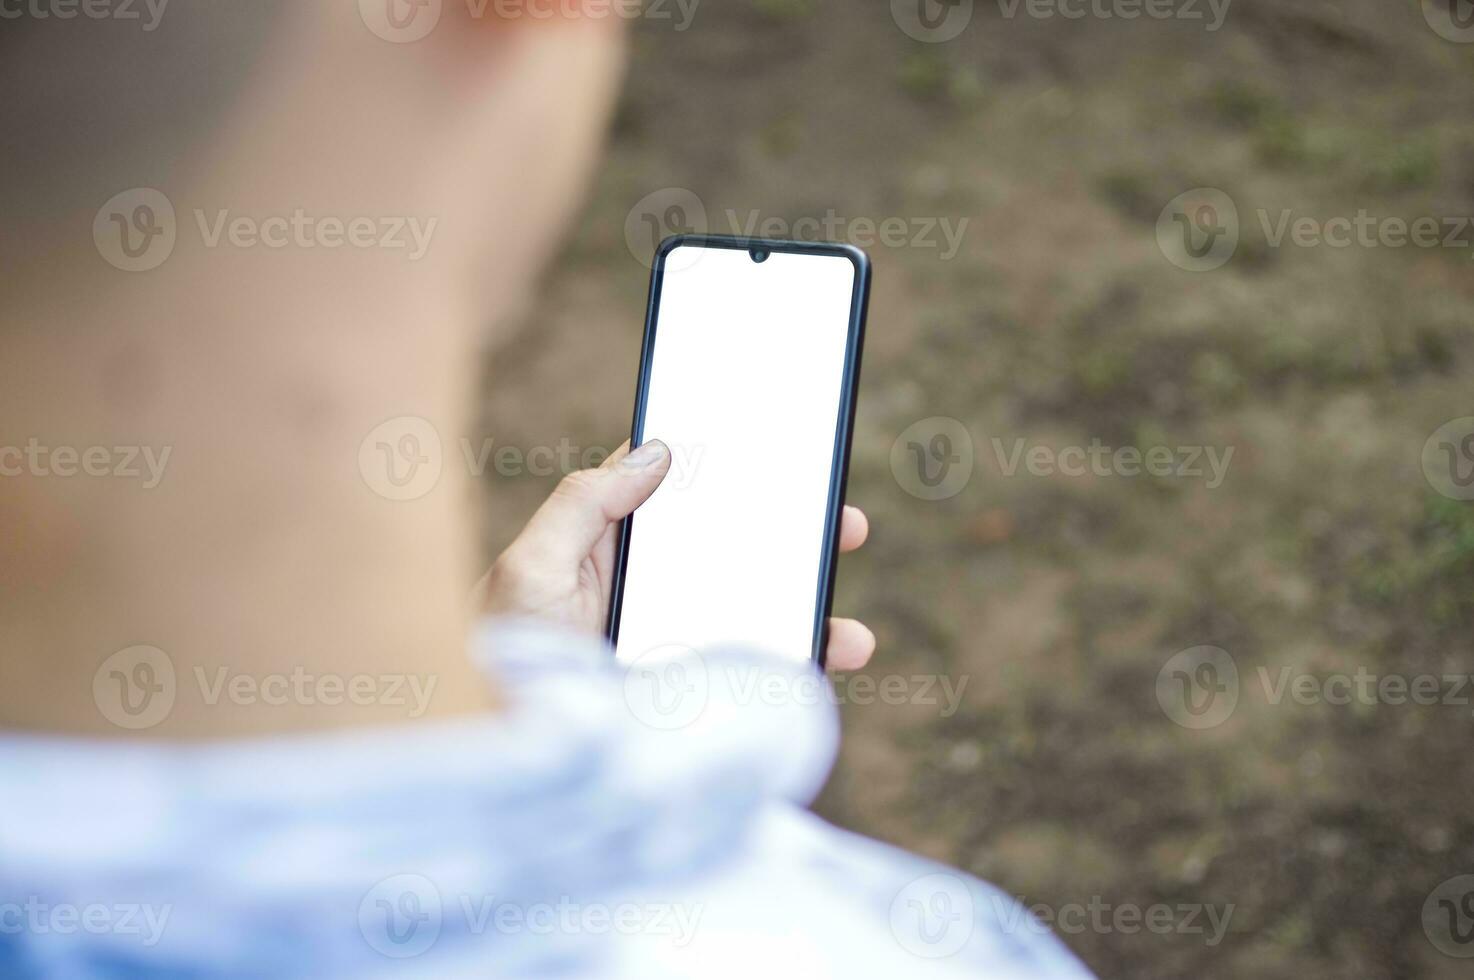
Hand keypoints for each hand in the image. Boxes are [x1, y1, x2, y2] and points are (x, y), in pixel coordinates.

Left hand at [477, 440, 875, 669]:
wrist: (524, 763)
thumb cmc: (510, 664)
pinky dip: (806, 657)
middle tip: (843, 522)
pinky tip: (833, 651)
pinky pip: (761, 666)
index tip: (780, 447)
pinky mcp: (698, 688)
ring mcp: (680, 640)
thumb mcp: (529, 569)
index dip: (727, 467)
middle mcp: (653, 589)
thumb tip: (656, 451)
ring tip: (850, 615)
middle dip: (794, 532)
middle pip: (736, 545)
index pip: (677, 494)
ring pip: (761, 606)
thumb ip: (583, 503)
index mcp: (609, 549)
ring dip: (813, 600)